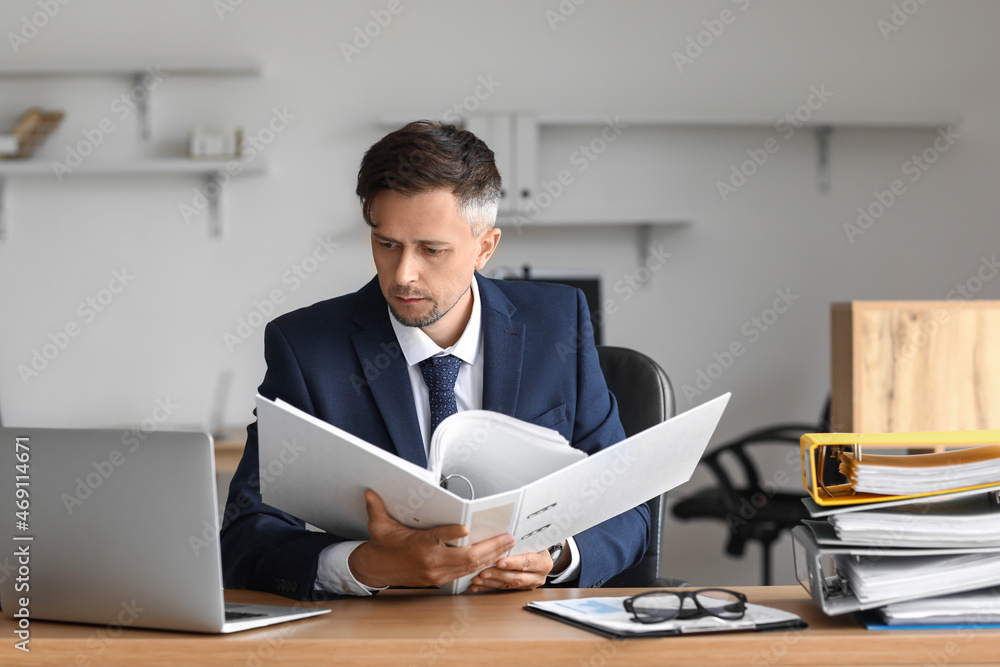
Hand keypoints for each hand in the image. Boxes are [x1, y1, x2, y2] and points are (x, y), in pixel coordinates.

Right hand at [348, 489, 514, 588]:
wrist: (376, 570)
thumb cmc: (383, 545)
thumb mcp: (378, 525)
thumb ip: (377, 507)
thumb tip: (370, 492)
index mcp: (418, 545)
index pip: (437, 537)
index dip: (452, 533)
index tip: (465, 527)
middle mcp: (430, 561)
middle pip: (465, 556)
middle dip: (489, 548)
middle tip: (507, 538)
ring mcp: (437, 573)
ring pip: (470, 567)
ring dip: (490, 557)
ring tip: (507, 546)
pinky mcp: (439, 580)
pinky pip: (465, 574)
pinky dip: (481, 566)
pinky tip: (493, 559)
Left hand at [467, 541, 567, 592]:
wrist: (541, 554)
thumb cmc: (534, 542)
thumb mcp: (532, 539)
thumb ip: (521, 539)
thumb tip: (505, 535)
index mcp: (543, 562)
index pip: (527, 563)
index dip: (513, 563)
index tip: (499, 562)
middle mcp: (538, 576)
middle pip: (517, 577)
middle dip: (498, 575)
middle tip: (483, 573)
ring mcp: (529, 584)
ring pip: (508, 585)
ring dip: (490, 583)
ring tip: (477, 580)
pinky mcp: (520, 589)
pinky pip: (502, 589)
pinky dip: (489, 587)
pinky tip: (478, 586)